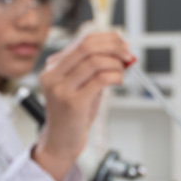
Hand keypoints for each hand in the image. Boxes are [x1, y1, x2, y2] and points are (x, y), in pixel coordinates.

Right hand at [33, 29, 133, 180]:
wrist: (61, 140)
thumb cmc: (73, 113)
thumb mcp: (80, 84)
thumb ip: (94, 66)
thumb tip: (119, 49)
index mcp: (52, 66)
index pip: (82, 41)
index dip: (107, 39)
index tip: (122, 44)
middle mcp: (52, 74)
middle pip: (87, 47)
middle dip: (114, 47)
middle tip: (127, 55)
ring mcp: (60, 88)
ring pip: (95, 61)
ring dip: (116, 64)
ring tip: (122, 72)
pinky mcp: (72, 102)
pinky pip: (100, 79)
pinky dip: (115, 76)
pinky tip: (119, 81)